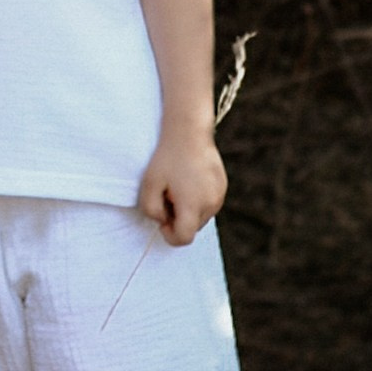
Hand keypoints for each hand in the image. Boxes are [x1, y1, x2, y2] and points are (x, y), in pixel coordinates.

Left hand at [138, 127, 225, 244]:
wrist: (188, 132)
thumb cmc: (167, 158)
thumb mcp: (149, 184)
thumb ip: (151, 210)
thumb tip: (163, 220)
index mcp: (193, 206)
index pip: (184, 238)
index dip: (169, 235)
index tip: (162, 220)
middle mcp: (210, 204)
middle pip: (193, 228)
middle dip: (178, 219)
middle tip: (167, 196)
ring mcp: (219, 195)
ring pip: (201, 217)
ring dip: (188, 209)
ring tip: (179, 186)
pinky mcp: (223, 187)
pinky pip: (208, 203)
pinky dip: (197, 199)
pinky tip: (189, 180)